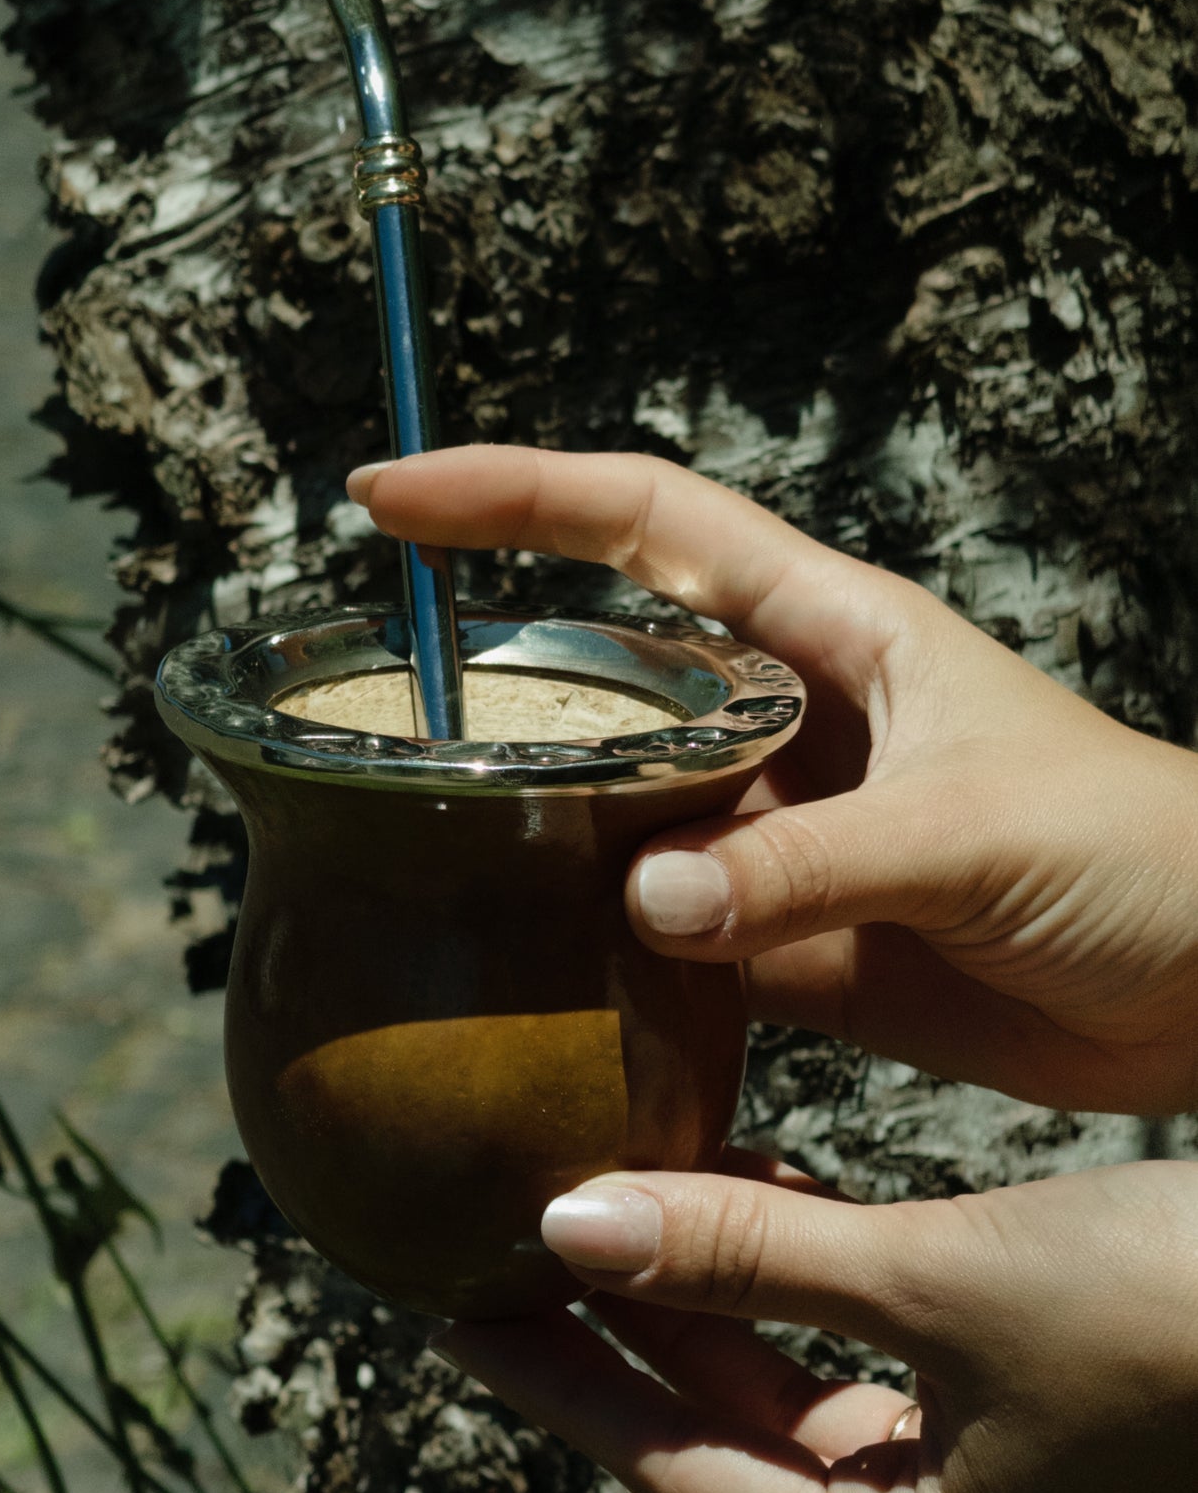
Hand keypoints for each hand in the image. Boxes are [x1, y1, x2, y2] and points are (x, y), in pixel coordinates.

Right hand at [348, 446, 1197, 1113]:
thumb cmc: (1148, 853)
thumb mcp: (976, 828)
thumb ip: (811, 861)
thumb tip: (646, 899)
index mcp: (838, 632)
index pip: (648, 524)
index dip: (515, 496)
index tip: (390, 498)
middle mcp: (792, 722)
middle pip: (609, 670)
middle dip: (496, 677)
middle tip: (372, 714)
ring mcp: (786, 838)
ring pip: (621, 819)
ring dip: (538, 842)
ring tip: (423, 868)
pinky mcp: (800, 947)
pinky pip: (669, 949)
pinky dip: (605, 972)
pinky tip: (536, 996)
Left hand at [430, 1157, 1197, 1492]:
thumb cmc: (1160, 1311)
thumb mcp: (933, 1279)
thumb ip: (751, 1256)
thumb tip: (574, 1226)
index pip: (685, 1476)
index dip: (568, 1392)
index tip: (462, 1321)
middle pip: (729, 1431)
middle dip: (626, 1337)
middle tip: (513, 1251)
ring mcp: (981, 1453)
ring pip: (791, 1373)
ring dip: (707, 1288)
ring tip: (610, 1196)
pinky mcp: (1011, 1375)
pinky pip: (856, 1329)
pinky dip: (792, 1261)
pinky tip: (743, 1177)